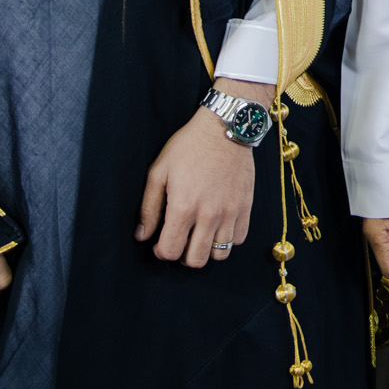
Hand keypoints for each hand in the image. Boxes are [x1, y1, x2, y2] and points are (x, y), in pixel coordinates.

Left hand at [136, 78, 257, 267]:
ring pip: (219, 254)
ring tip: (199, 235)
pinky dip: (227, 239)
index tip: (160, 242)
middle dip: (182, 256)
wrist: (225, 128)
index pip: (170, 251)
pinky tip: (218, 226)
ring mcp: (230, 212)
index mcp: (183, 207)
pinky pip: (238, 239)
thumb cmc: (188, 146)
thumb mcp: (159, 171)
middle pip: (195, 260)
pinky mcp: (246, 206)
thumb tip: (142, 236)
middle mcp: (208, 215)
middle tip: (180, 240)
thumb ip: (149, 207)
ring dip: (206, 250)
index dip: (161, 251)